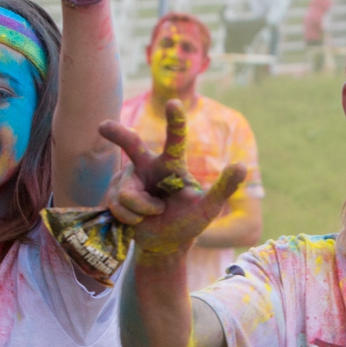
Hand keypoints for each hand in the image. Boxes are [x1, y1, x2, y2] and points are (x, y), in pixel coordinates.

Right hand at [99, 100, 245, 254]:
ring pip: (128, 193)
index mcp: (172, 165)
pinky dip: (129, 218)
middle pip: (131, 145)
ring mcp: (129, 179)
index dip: (174, 122)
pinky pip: (118, 205)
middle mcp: (149, 166)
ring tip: (152, 215)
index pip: (175, 140)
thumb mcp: (207, 209)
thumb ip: (224, 188)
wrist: (165, 244)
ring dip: (141, 211)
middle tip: (103, 127)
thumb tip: (242, 166)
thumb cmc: (188, 222)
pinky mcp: (115, 193)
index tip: (173, 103)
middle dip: (117, 134)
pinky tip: (136, 220)